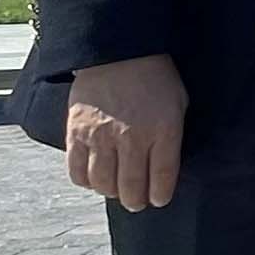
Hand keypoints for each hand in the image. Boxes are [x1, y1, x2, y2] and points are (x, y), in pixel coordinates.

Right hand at [65, 54, 187, 210]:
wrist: (118, 51)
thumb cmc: (154, 77)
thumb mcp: (178, 103)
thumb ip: (172, 136)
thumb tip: (165, 167)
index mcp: (163, 130)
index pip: (162, 177)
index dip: (160, 195)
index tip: (159, 200)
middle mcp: (132, 138)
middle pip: (131, 187)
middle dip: (136, 201)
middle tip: (136, 203)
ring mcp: (102, 137)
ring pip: (104, 184)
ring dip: (111, 192)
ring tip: (116, 190)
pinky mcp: (77, 133)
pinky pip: (77, 171)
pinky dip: (86, 181)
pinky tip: (94, 178)